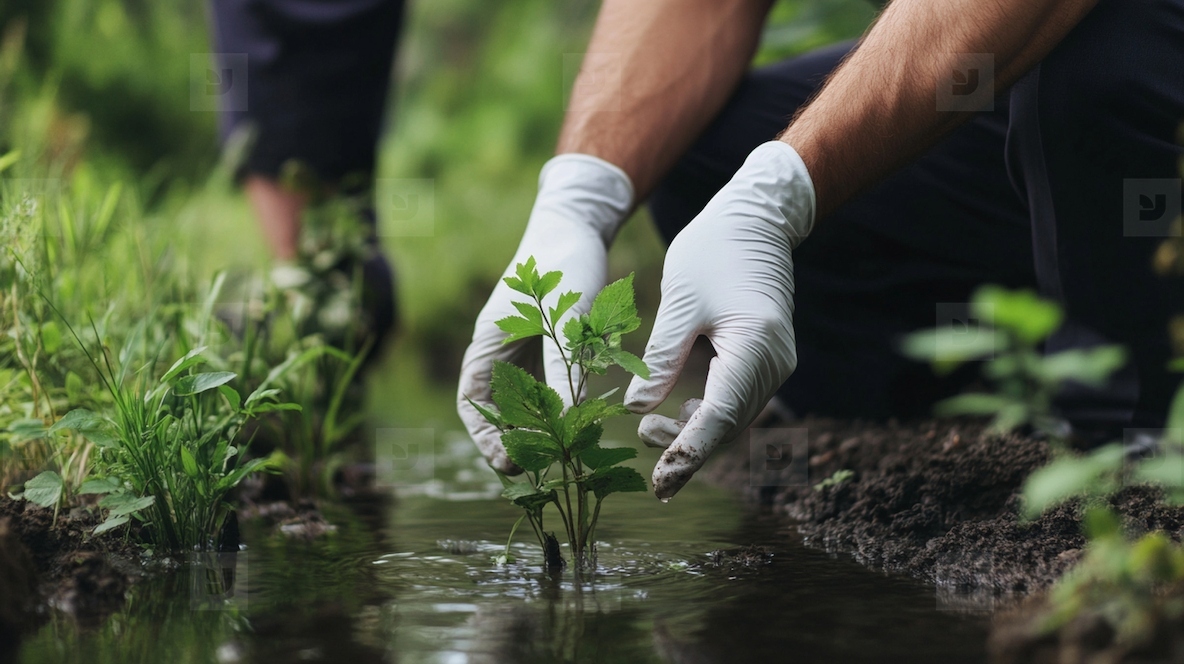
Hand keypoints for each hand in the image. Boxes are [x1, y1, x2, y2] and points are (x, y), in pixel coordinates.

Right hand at [457, 154, 633, 472]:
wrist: (579, 228)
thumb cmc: (564, 266)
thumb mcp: (565, 318)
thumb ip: (563, 366)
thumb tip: (566, 419)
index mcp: (488, 344)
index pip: (473, 403)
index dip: (485, 437)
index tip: (508, 461)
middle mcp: (503, 354)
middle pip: (499, 411)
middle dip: (516, 442)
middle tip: (543, 468)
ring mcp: (528, 353)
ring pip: (526, 405)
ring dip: (540, 430)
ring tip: (564, 454)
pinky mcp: (553, 351)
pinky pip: (551, 390)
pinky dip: (562, 409)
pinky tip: (583, 425)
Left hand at [624, 141, 815, 498]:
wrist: (755, 218)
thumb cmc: (713, 250)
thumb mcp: (679, 303)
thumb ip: (661, 358)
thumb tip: (638, 411)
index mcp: (755, 347)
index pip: (719, 417)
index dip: (687, 453)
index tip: (660, 481)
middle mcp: (774, 362)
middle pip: (731, 426)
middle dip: (690, 451)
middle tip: (650, 469)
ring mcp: (774, 362)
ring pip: (734, 417)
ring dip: (696, 433)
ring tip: (649, 433)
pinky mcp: (765, 358)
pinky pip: (736, 399)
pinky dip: (707, 414)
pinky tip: (676, 415)